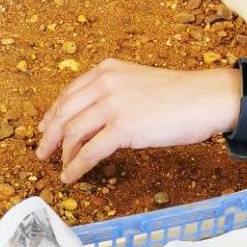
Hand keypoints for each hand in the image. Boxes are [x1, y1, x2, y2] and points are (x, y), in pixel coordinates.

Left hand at [36, 60, 238, 183]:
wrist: (205, 98)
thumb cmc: (179, 94)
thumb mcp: (136, 82)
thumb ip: (113, 92)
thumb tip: (94, 118)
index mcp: (107, 70)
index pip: (69, 93)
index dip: (53, 113)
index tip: (45, 128)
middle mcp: (105, 83)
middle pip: (64, 112)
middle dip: (49, 135)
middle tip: (42, 152)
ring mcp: (112, 105)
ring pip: (72, 132)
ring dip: (62, 153)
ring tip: (59, 167)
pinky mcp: (123, 127)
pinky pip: (89, 151)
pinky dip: (76, 165)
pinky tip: (72, 175)